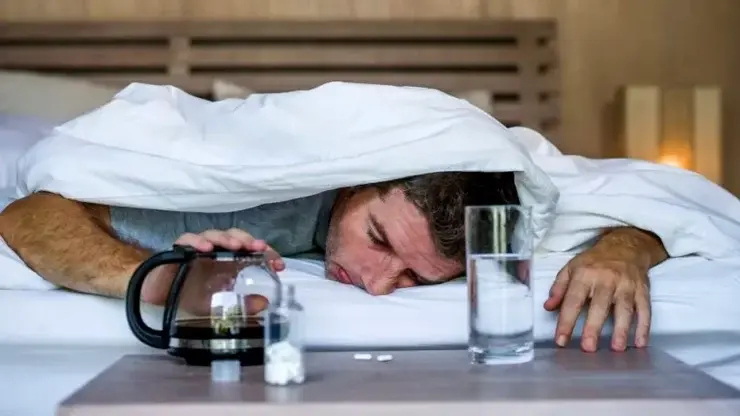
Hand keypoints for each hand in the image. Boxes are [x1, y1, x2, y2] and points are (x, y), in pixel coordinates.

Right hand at [141, 228, 283, 314]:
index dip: (267, 254)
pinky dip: (196, 241)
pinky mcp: (179, 248)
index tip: (279, 265)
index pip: (252, 251)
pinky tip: (205, 248)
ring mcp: (199, 247)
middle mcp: (217, 250)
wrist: (160, 295)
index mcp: (230, 261)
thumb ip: (241, 305)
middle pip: (236, 237)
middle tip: (258, 247)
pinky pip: (187, 240)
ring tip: (236, 246)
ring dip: (227, 238)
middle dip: (248, 240)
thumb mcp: (218, 305)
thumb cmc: (190, 294)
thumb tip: (264, 304)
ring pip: (215, 234)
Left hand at [544, 230, 654, 351]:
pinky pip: (645, 309)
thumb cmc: (594, 261)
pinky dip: (644, 326)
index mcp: (584, 275)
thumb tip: (548, 307)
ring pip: (624, 309)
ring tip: (617, 349)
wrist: (625, 246)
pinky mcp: (642, 290)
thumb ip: (559, 288)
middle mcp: (606, 280)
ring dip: (622, 329)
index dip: (566, 321)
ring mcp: (626, 285)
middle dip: (593, 327)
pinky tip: (640, 343)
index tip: (561, 340)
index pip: (573, 300)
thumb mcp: (571, 268)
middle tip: (588, 348)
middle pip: (599, 305)